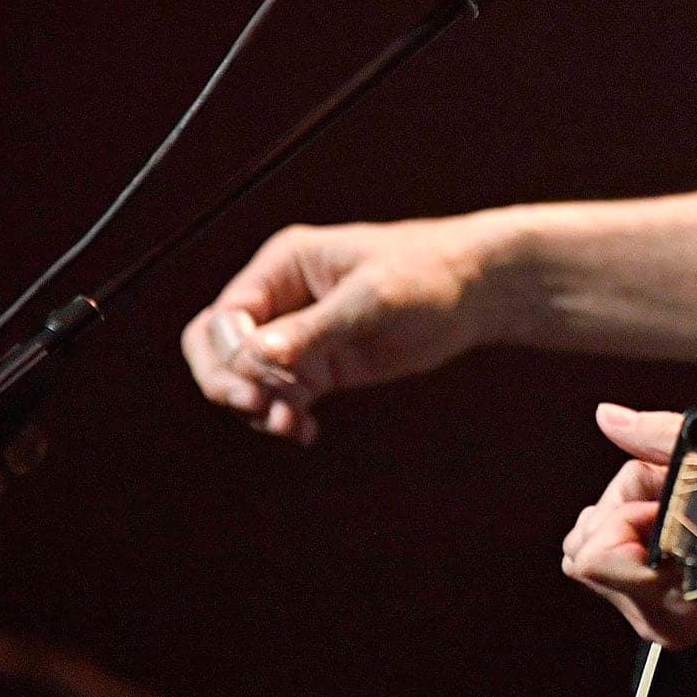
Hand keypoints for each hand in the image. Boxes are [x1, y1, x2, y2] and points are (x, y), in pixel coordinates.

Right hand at [180, 215, 502, 443]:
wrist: (478, 291)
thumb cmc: (428, 273)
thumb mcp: (373, 298)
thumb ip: (316, 328)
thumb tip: (260, 354)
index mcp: (285, 264)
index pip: (226, 315)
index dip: (231, 354)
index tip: (260, 383)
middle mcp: (283, 298)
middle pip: (218, 346)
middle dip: (229, 382)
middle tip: (260, 409)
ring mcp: (300, 334)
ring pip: (246, 377)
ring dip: (257, 407)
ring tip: (289, 426)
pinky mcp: (321, 365)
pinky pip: (281, 397)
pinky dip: (283, 417)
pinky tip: (304, 432)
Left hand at [561, 404, 696, 649]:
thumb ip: (657, 437)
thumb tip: (607, 416)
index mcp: (672, 595)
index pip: (593, 556)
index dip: (626, 510)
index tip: (669, 497)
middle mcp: (659, 620)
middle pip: (583, 551)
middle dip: (620, 510)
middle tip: (672, 496)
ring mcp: (657, 621)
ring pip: (592, 557)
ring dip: (627, 520)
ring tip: (680, 508)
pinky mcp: (657, 612)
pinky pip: (611, 566)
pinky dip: (633, 535)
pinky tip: (678, 523)